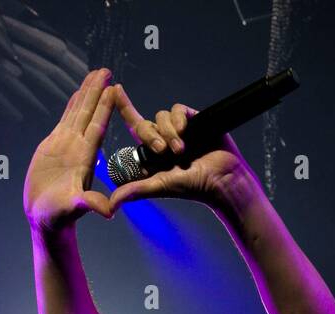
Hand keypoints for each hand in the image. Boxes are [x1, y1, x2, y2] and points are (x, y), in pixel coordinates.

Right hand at [23, 68, 115, 233]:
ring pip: (78, 113)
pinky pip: (65, 121)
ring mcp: (68, 145)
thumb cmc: (60, 215)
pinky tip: (78, 93)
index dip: (105, 107)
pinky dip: (71, 106)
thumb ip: (91, 205)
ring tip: (95, 74)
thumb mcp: (76, 208)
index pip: (97, 126)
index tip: (114, 88)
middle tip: (107, 70)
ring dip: (87, 94)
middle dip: (98, 92)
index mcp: (86, 158)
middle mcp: (79, 148)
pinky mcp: (54, 145)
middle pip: (90, 114)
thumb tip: (109, 212)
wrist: (46, 218)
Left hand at [106, 84, 250, 211]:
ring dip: (168, 132)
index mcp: (153, 153)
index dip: (124, 108)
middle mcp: (164, 139)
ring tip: (181, 149)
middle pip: (146, 124)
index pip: (135, 127)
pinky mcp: (195, 120)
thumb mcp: (159, 186)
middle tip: (162, 151)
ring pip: (161, 116)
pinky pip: (177, 110)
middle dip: (151, 136)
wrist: (221, 180)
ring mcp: (180, 129)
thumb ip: (135, 190)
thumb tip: (112, 202)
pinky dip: (178, 120)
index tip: (114, 90)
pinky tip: (185, 130)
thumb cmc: (193, 187)